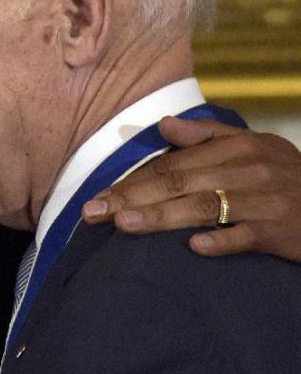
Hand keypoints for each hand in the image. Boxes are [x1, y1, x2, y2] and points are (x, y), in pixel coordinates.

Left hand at [81, 116, 300, 261]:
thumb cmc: (289, 180)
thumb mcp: (253, 149)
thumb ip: (208, 137)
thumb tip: (165, 126)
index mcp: (237, 146)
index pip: (170, 165)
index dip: (130, 181)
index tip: (96, 198)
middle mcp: (249, 167)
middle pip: (178, 182)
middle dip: (131, 198)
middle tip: (93, 213)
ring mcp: (268, 199)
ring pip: (204, 206)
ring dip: (161, 216)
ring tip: (124, 225)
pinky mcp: (285, 230)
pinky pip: (249, 234)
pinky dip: (223, 240)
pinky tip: (194, 248)